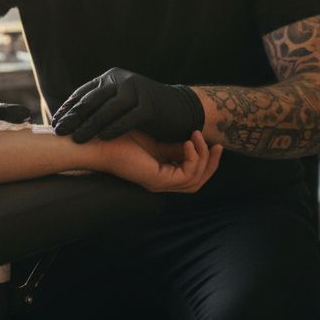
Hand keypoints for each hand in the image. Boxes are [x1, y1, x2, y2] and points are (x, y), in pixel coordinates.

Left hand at [52, 67, 204, 143]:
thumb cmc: (145, 110)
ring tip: (77, 139)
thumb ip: (99, 104)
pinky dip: (115, 128)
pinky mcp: (150, 105)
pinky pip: (128, 118)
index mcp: (112, 78)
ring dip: (91, 125)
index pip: (84, 93)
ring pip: (108, 109)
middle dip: (74, 117)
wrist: (180, 109)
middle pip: (93, 100)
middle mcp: (122, 80)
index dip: (68, 108)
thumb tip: (70, 117)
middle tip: (59, 131)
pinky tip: (103, 138)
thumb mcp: (120, 101)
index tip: (55, 122)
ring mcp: (137, 91)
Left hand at [99, 130, 222, 192]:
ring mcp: (160, 184)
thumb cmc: (123, 135)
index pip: (193, 175)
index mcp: (162, 173)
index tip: (212, 141)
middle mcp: (162, 182)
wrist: (101, 140)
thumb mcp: (159, 138)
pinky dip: (192, 158)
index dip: (207, 160)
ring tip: (197, 138)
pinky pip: (186, 175)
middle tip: (218, 145)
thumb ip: (176, 144)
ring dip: (202, 158)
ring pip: (195, 181)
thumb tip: (196, 141)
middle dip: (211, 163)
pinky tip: (188, 143)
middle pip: (198, 183)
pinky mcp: (157, 180)